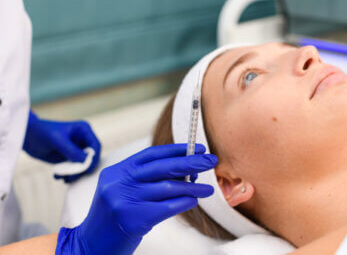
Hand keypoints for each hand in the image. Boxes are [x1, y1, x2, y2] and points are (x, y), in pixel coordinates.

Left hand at [23, 111, 100, 182]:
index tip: (85, 168)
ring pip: (83, 166)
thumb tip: (85, 162)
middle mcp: (83, 140)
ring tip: (64, 179)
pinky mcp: (69, 158)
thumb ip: (72, 150)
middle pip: (92, 158)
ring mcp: (77, 150)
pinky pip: (74, 170)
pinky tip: (58, 176)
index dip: (93, 158)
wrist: (27, 137)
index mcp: (84, 131)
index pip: (96, 146)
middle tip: (72, 177)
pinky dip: (68, 175)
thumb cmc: (42, 132)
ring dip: (75, 174)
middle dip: (83, 169)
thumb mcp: (57, 140)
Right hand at [56, 144, 216, 254]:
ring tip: (208, 188)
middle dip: (190, 162)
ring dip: (192, 186)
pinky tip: (193, 200)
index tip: (197, 148)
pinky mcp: (133, 219)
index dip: (177, 149)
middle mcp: (119, 182)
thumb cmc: (112, 218)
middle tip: (210, 161)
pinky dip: (183, 202)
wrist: (89, 246)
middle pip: (162, 167)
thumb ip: (145, 179)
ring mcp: (124, 200)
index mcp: (117, 171)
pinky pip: (167, 207)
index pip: (152, 153)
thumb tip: (183, 170)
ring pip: (168, 187)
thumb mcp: (121, 191)